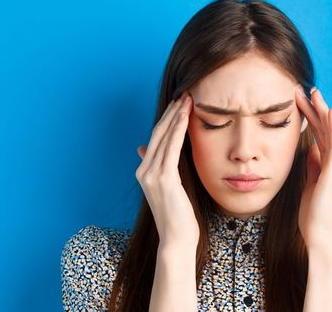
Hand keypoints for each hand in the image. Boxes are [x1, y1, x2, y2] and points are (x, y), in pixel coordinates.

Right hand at [135, 92, 198, 246]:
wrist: (177, 238)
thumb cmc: (179, 216)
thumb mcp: (170, 187)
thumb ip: (161, 167)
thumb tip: (145, 148)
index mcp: (144, 172)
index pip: (156, 138)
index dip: (167, 119)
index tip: (179, 102)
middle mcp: (144, 171)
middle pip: (158, 133)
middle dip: (171, 111)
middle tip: (184, 93)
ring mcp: (151, 175)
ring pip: (163, 137)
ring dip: (176, 116)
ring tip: (187, 99)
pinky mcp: (163, 179)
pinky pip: (170, 148)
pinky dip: (178, 130)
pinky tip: (186, 117)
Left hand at [294, 87, 331, 248]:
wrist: (320, 236)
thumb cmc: (313, 216)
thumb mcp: (309, 185)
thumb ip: (312, 166)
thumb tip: (309, 149)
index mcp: (330, 167)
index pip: (319, 136)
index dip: (309, 119)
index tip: (298, 103)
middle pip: (325, 130)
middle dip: (314, 109)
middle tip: (303, 89)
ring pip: (330, 132)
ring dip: (320, 111)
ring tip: (311, 92)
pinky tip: (328, 111)